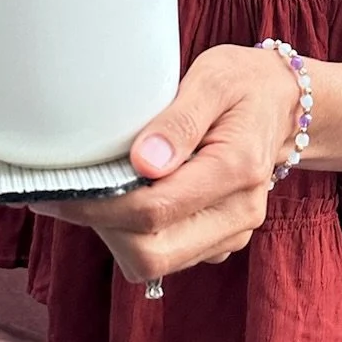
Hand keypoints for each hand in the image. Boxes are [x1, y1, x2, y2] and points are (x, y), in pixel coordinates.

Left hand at [32, 43, 301, 281]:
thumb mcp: (213, 79)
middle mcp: (238, 212)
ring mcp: (231, 232)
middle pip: (151, 253)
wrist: (282, 106)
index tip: (59, 186)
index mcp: (236, 169)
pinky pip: (166, 255)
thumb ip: (178, 120)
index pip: (154, 210)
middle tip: (64, 192)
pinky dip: (133, 235)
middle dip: (100, 228)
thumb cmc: (242, 84)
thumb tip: (143, 162)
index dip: (98, 205)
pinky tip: (120, 197)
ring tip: (88, 191)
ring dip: (113, 234)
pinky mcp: (218, 240)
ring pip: (154, 262)